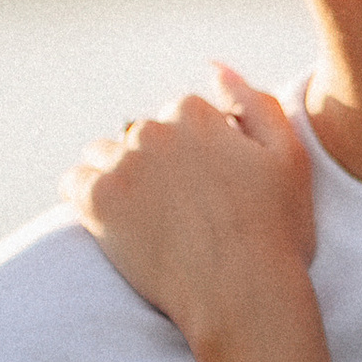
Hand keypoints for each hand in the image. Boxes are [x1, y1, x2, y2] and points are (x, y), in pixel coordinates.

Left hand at [64, 65, 315, 353]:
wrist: (243, 296)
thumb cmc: (274, 232)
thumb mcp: (288, 157)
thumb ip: (253, 103)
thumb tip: (213, 66)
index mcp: (197, 114)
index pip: (182, 116)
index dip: (198, 152)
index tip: (209, 188)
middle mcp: (154, 130)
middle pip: (141, 134)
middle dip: (156, 163)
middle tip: (181, 211)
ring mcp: (122, 165)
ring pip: (103, 154)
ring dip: (119, 177)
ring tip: (147, 220)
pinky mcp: (96, 201)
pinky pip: (73, 183)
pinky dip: (88, 198)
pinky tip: (115, 225)